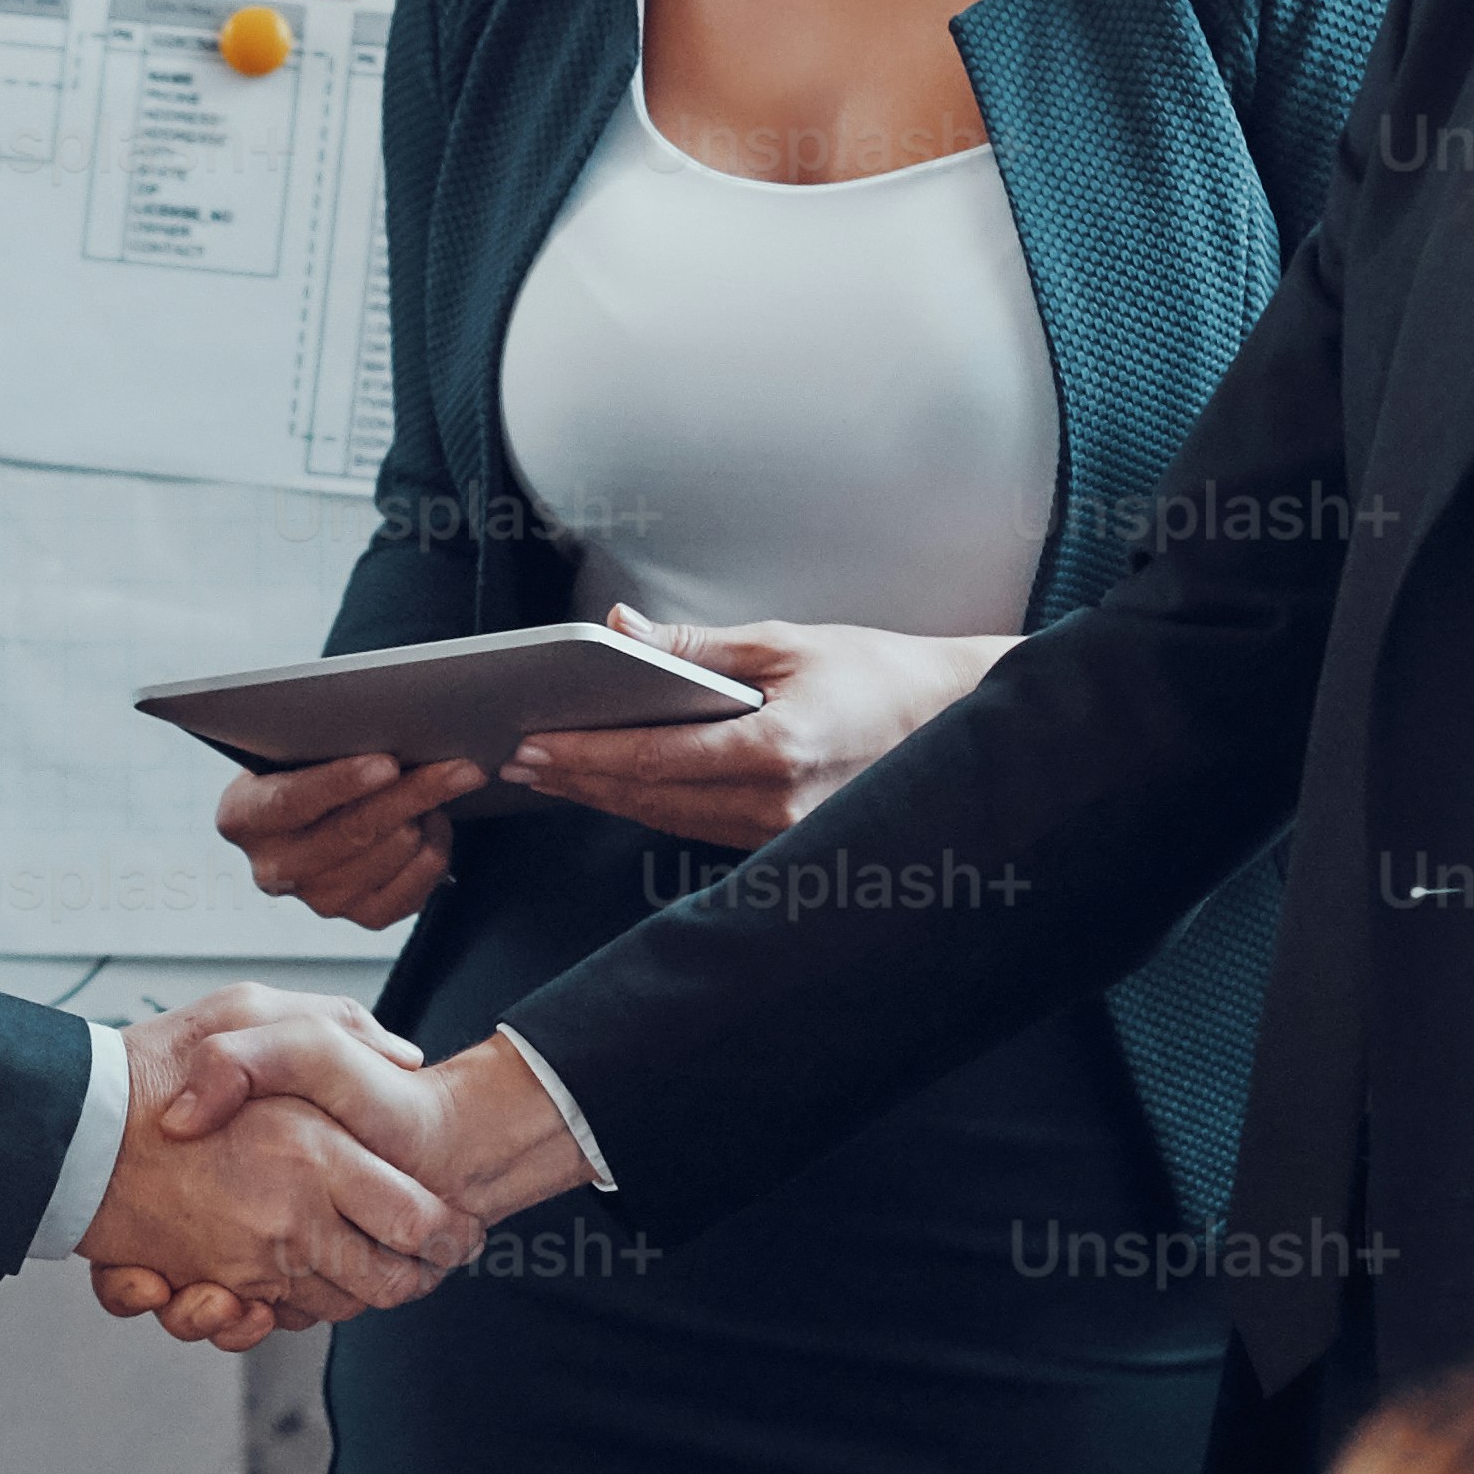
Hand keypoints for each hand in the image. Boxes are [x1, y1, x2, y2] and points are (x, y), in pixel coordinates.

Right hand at [74, 994, 476, 1346]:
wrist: (65, 1128)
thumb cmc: (152, 1063)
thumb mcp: (249, 1009)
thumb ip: (337, 1024)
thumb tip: (404, 1055)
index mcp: (313, 1153)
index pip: (419, 1220)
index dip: (449, 1231)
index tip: (456, 1226)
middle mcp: (288, 1219)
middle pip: (390, 1283)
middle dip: (415, 1278)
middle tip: (424, 1257)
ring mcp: (247, 1261)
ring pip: (334, 1309)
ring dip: (352, 1295)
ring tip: (357, 1260)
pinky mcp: (208, 1282)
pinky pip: (271, 1320)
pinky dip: (281, 1311)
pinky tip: (283, 1274)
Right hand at [216, 748, 474, 929]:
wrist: (306, 808)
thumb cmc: (304, 765)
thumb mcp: (292, 748)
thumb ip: (322, 746)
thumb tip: (389, 733)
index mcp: (242, 818)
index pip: (292, 801)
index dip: (341, 782)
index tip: (387, 763)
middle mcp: (273, 868)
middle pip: (352, 832)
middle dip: (412, 795)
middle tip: (458, 769)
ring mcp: (316, 898)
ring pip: (388, 857)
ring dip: (423, 820)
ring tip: (438, 788)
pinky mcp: (356, 916)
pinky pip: (409, 892)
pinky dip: (432, 855)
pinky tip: (434, 826)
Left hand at [499, 615, 1008, 851]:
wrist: (955, 723)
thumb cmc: (877, 674)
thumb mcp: (786, 643)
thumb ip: (696, 646)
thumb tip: (621, 629)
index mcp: (775, 750)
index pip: (654, 761)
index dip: (585, 756)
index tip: (531, 745)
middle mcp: (774, 805)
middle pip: (649, 801)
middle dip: (580, 781)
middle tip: (518, 762)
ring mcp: (780, 834)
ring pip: (669, 821)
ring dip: (606, 798)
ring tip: (551, 773)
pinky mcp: (784, 844)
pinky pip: (700, 828)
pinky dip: (651, 806)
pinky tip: (614, 786)